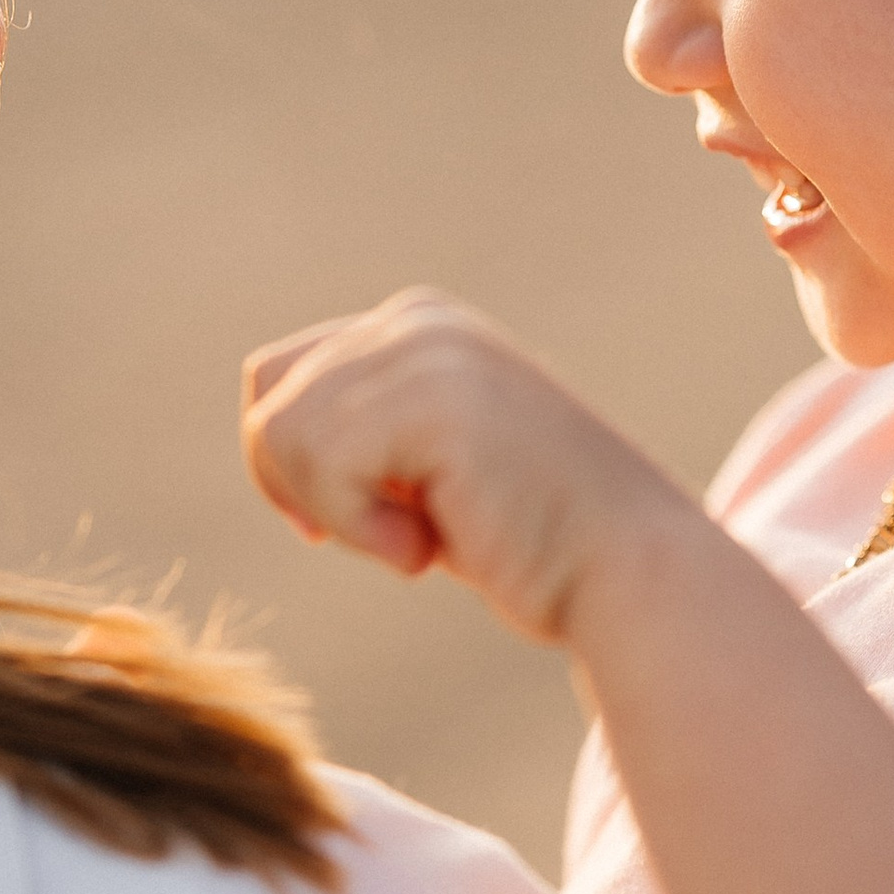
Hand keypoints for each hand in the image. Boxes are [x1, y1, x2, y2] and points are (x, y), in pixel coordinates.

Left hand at [240, 290, 695, 648]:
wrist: (629, 573)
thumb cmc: (532, 542)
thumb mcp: (427, 469)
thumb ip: (363, 433)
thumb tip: (264, 433)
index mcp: (419, 325)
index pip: (278, 374)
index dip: (289, 463)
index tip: (347, 524)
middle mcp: (418, 320)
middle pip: (268, 400)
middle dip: (304, 491)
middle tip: (395, 537)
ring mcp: (428, 351)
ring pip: (283, 436)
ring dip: (341, 518)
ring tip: (424, 542)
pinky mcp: (436, 399)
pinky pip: (322, 467)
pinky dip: (362, 531)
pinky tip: (430, 550)